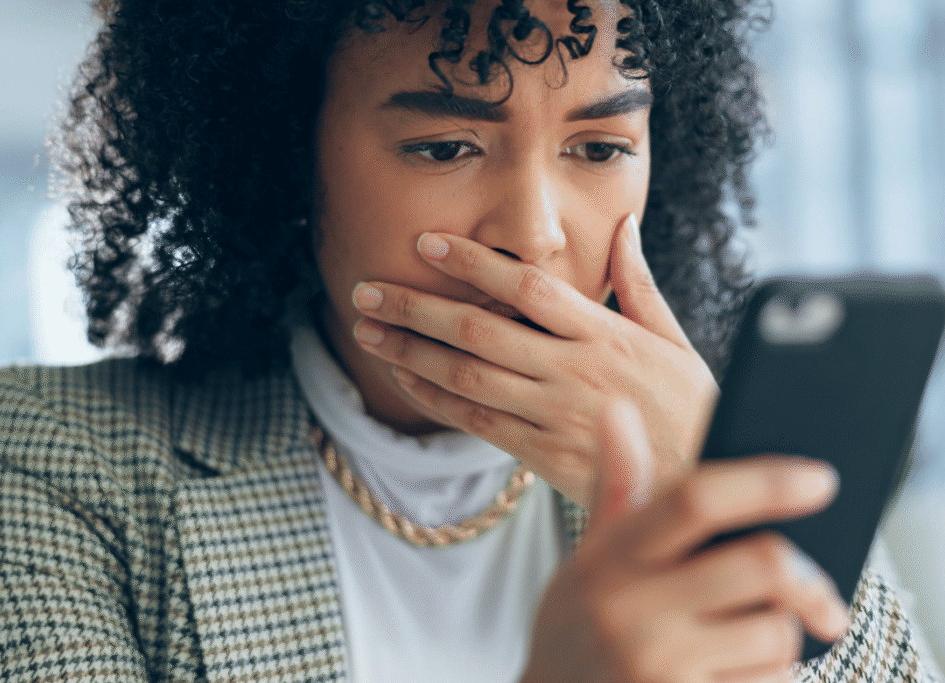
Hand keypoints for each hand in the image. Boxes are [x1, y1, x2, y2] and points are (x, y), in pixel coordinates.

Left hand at [350, 213, 717, 506]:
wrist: (700, 487)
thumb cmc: (691, 407)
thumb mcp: (675, 340)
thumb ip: (641, 283)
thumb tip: (624, 225)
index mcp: (604, 334)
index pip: (527, 285)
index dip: (472, 262)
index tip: (427, 242)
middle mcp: (573, 370)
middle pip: (479, 329)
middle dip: (416, 306)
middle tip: (366, 289)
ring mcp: (555, 414)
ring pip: (466, 376)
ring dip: (409, 350)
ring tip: (367, 329)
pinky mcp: (543, 454)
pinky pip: (476, 422)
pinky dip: (433, 398)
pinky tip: (403, 376)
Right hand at [520, 400, 850, 682]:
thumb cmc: (578, 625)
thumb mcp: (589, 556)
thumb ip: (617, 483)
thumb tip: (616, 406)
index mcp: (612, 558)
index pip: (695, 501)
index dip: (764, 483)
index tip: (819, 479)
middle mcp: (633, 610)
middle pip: (763, 565)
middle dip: (804, 574)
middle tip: (814, 586)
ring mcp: (660, 667)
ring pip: (776, 631)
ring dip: (779, 632)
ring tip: (741, 637)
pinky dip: (767, 676)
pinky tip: (728, 672)